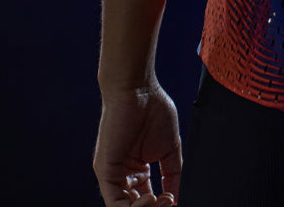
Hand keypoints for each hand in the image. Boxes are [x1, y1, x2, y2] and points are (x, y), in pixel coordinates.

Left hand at [93, 81, 182, 206]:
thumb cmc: (153, 109)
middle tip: (170, 202)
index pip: (145, 199)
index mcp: (136, 169)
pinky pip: (114, 203)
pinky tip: (151, 198)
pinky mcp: (105, 172)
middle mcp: (122, 175)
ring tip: (162, 200)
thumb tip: (178, 195)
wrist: (138, 89)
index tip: (175, 200)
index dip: (161, 204)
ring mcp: (112, 175)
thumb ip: (172, 172)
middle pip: (135, 205)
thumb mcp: (169, 147)